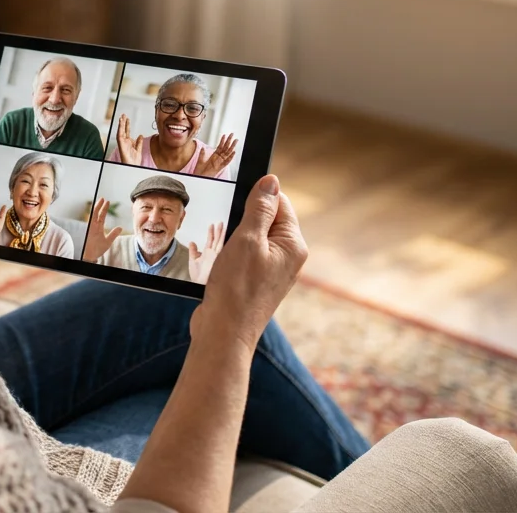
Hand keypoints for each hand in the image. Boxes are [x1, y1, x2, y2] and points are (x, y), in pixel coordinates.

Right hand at [82, 197, 122, 262]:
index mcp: (98, 227)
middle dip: (100, 206)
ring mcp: (91, 227)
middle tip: (104, 198)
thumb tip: (120, 227)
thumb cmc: (97, 249)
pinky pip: (90, 220)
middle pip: (97, 213)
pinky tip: (96, 209)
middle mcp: (94, 226)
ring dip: (97, 207)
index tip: (107, 202)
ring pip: (94, 215)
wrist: (90, 256)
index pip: (102, 216)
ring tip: (101, 200)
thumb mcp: (108, 241)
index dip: (104, 209)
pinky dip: (92, 214)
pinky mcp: (89, 230)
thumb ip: (113, 234)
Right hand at [116, 115, 144, 164]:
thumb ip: (139, 142)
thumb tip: (140, 136)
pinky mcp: (121, 146)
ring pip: (120, 132)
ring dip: (120, 125)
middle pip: (123, 130)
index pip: (127, 132)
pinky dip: (119, 130)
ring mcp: (122, 144)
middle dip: (123, 122)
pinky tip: (120, 125)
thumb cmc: (134, 161)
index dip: (127, 125)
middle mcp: (125, 142)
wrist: (133, 167)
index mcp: (128, 143)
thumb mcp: (139, 149)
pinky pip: (119, 137)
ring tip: (121, 117)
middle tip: (123, 115)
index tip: (127, 119)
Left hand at [186, 222, 224, 282]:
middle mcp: (213, 254)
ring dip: (221, 234)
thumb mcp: (193, 260)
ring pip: (220, 242)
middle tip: (220, 223)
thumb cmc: (198, 276)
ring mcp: (216, 256)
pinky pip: (222, 248)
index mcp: (208, 253)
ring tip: (222, 225)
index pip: (210, 240)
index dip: (211, 233)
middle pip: (217, 240)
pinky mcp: (218, 259)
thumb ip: (193, 251)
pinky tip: (225, 236)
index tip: (212, 225)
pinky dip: (223, 242)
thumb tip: (192, 242)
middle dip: (218, 231)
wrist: (200, 284)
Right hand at [191, 175, 307, 351]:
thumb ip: (260, 208)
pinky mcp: (257, 280)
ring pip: (253, 237)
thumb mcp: (247, 240)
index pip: (280, 202)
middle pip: (267, 218)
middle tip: (229, 235)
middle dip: (243, 219)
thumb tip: (271, 182)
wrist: (224, 333)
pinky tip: (222, 265)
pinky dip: (232, 254)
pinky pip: (246, 254)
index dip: (256, 198)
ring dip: (236, 238)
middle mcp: (288, 256)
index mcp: (293, 244)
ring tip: (225, 255)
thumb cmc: (236, 289)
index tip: (237, 204)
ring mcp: (273, 270)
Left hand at [194, 133, 237, 177]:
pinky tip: (233, 152)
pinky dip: (230, 157)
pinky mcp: (220, 168)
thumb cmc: (200, 171)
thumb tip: (203, 148)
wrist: (199, 178)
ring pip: (227, 153)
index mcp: (214, 156)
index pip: (220, 146)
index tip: (224, 135)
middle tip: (232, 135)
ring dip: (231, 147)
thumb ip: (202, 154)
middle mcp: (218, 159)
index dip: (222, 141)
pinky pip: (226, 162)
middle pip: (225, 148)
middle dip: (229, 141)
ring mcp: (220, 163)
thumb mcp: (200, 160)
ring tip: (235, 141)